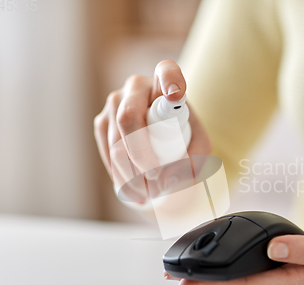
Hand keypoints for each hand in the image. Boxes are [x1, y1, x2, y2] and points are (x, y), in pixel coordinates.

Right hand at [94, 60, 210, 201]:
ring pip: (116, 141)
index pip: (167, 71)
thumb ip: (195, 161)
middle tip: (156, 178)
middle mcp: (137, 87)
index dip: (170, 80)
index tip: (176, 94)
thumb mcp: (200, 146)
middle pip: (129, 118)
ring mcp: (115, 103)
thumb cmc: (185, 137)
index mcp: (165, 82)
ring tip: (150, 194)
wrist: (165, 139)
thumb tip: (167, 180)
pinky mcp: (103, 122)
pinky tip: (135, 191)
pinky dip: (120, 175)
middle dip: (141, 154)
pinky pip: (107, 151)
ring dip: (131, 173)